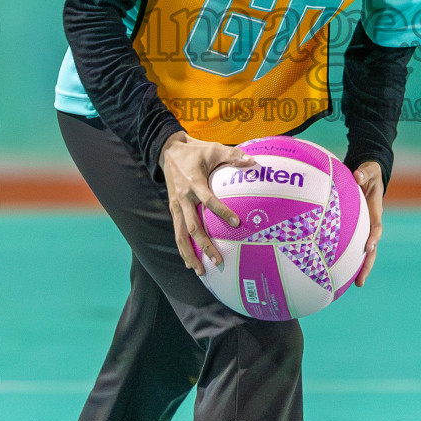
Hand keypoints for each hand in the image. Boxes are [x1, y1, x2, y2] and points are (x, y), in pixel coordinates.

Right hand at [160, 131, 255, 275]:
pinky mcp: (173, 209)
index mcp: (194, 183)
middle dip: (204, 246)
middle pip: (193, 227)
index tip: (237, 222)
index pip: (208, 201)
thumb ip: (233, 155)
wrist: (167, 150)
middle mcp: (183, 198)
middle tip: (218, 261)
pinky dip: (183, 248)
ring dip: (190, 254)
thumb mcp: (213, 148)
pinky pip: (177, 232)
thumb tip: (253, 161)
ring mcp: (176, 205)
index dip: (222, 212)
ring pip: (181, 235)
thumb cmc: (195, 151)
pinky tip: (190, 262)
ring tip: (200, 271)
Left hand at [352, 161, 384, 287]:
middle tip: (360, 281)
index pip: (376, 227)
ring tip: (355, 285)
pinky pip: (352, 245)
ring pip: (364, 251)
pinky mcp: (357, 229)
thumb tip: (357, 176)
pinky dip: (347, 257)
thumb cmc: (368, 173)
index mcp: (375, 210)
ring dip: (360, 267)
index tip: (369, 247)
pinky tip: (336, 270)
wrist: (370, 176)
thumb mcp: (368, 170)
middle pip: (372, 248)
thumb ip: (364, 173)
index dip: (373, 237)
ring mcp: (365, 228)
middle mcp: (371, 223)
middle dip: (367, 265)